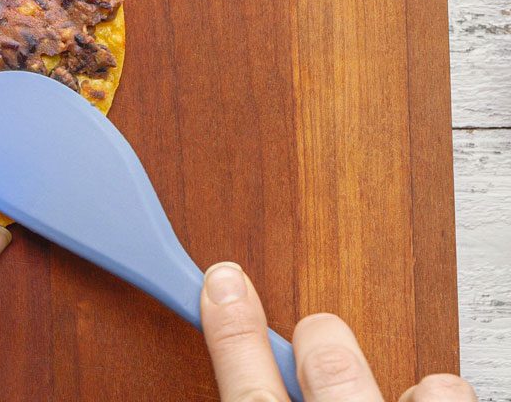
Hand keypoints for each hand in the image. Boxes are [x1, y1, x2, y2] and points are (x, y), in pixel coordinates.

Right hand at [201, 262, 474, 400]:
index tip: (222, 282)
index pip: (248, 387)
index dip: (232, 326)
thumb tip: (245, 362)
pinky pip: (450, 398)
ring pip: (395, 384)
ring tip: (367, 383)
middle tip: (316, 336)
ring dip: (380, 375)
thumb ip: (252, 396)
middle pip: (326, 367)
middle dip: (319, 339)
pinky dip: (437, 393)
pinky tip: (425, 395)